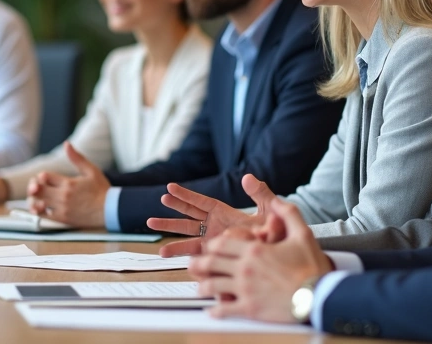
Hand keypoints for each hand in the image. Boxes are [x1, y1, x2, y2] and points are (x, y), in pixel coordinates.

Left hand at [26, 143, 107, 227]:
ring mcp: (62, 208)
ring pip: (37, 203)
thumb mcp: (91, 170)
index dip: (41, 177)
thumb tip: (66, 144)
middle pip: (37, 190)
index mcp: (68, 183)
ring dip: (34, 199)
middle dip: (34, 187)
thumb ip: (77, 158)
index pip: (43, 177)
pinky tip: (42, 208)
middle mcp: (63, 196)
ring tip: (39, 198)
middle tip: (38, 187)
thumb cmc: (101, 190)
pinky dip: (39, 211)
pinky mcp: (63, 219)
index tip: (45, 178)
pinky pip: (43, 216)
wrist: (110, 210)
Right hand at [148, 173, 277, 256]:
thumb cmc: (275, 227)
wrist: (280, 248)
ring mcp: (213, 239)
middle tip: (154, 211)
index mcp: (223, 211)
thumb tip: (248, 177)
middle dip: (171, 214)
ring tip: (152, 232)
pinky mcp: (215, 252)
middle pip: (188, 217)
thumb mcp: (268, 207)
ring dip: (170, 235)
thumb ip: (259, 193)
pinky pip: (195, 253)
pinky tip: (165, 254)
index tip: (169, 188)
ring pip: (187, 236)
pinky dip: (181, 254)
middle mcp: (215, 224)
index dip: (185, 195)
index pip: (200, 201)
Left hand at [189, 198, 333, 322]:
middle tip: (194, 266)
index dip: (211, 246)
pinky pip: (224, 309)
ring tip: (200, 289)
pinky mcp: (249, 308)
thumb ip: (288, 213)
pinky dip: (215, 310)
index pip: (221, 244)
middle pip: (211, 263)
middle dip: (199, 264)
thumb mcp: (302, 233)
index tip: (209, 249)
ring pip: (213, 286)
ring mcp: (245, 289)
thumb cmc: (311, 266)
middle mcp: (245, 268)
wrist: (319, 295)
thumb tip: (277, 200)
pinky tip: (212, 311)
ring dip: (203, 287)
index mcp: (254, 250)